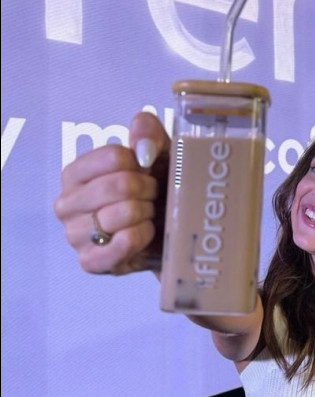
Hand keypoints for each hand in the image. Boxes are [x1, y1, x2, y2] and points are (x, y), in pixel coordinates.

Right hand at [53, 112, 169, 274]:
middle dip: (148, 191)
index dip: (142, 165)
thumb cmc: (157, 191)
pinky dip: (144, 236)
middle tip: (152, 197)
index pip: (114, 157)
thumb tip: (141, 144)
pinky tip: (145, 234)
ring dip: (147, 214)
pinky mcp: (90, 262)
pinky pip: (125, 242)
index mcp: (75, 174)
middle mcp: (66, 204)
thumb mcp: (157, 155)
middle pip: (120, 185)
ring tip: (148, 216)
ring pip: (124, 214)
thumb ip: (148, 134)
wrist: (166, 235)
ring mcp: (75, 235)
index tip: (147, 173)